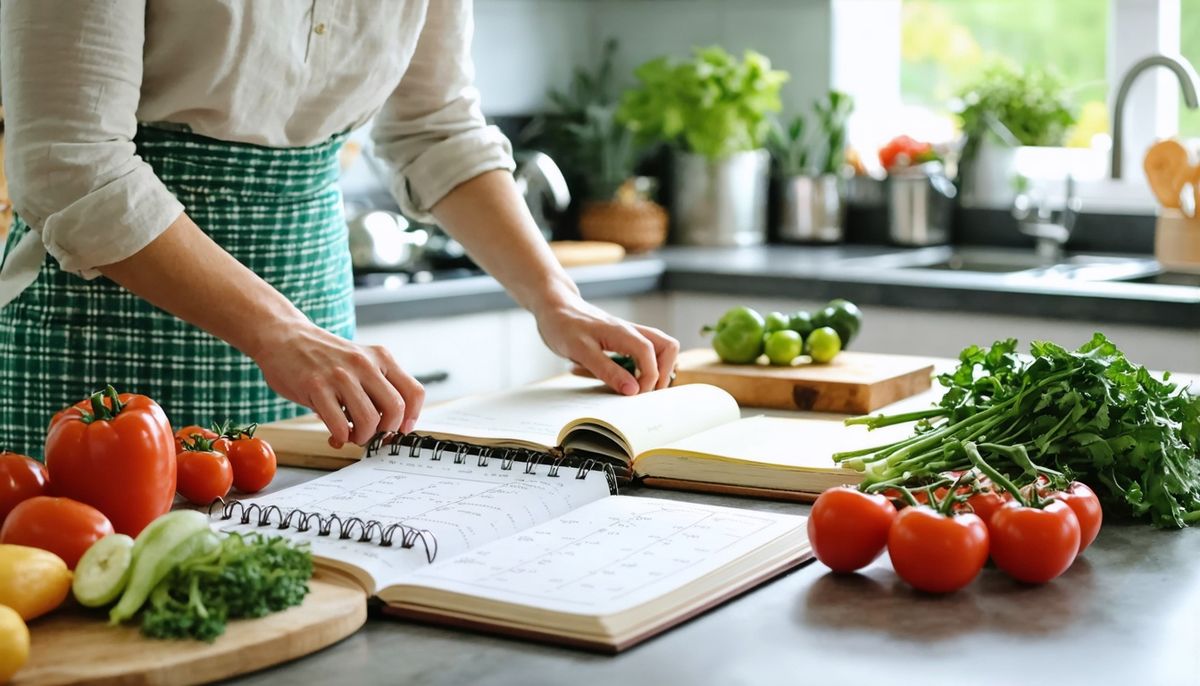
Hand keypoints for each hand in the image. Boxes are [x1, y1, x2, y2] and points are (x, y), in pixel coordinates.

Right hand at [249, 323, 424, 447]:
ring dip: (362, 438)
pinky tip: (335, 435)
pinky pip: (339, 424)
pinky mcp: (316, 386)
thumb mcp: (360, 362)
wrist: (284, 337)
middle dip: (386, 432)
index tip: (400, 430)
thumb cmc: (323, 357)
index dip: (411, 418)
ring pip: (369, 420)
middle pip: (395, 409)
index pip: (414, 392)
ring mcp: (341, 374)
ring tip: (352, 435)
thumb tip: (391, 426)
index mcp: (381, 357)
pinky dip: (341, 438)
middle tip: (373, 436)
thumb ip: (376, 387)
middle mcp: (365, 364)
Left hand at [534, 296, 679, 394]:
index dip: (650, 378)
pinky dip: (644, 365)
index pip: (652, 354)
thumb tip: (633, 390)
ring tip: (639, 385)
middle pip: (667, 347)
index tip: (636, 394)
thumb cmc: (563, 326)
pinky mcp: (623, 340)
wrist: (554, 307)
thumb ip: (608, 370)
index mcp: (623, 332)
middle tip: (645, 391)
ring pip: (660, 348)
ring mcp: (629, 335)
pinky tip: (627, 376)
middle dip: (663, 371)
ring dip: (656, 368)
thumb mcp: (581, 351)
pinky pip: (645, 351)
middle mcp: (631, 332)